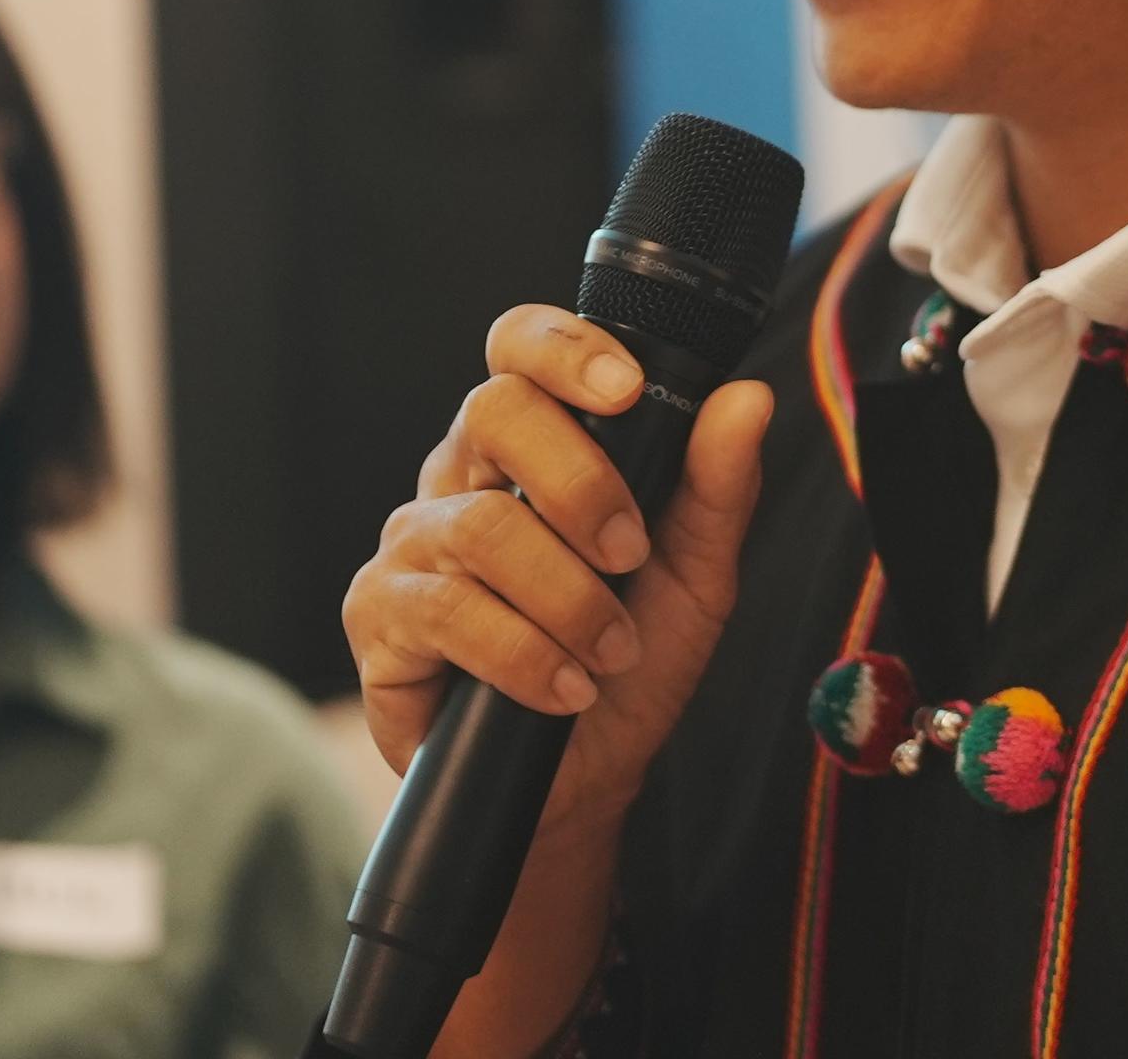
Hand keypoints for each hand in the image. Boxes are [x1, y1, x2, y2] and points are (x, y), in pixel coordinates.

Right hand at [343, 304, 774, 831]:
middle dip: (580, 484)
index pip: (517, 349)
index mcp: (528, 446)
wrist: (586, 777)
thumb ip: (717, 486)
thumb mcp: (696, 575)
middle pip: (493, 412)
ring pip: (480, 526)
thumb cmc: (630, 658)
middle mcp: (459, 478)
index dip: (563, 349)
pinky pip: (445, 610)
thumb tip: (748, 398)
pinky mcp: (379, 617)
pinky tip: (563, 690)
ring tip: (609, 652)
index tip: (625, 391)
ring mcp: (411, 544)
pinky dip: (523, 653)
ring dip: (567, 597)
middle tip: (630, 555)